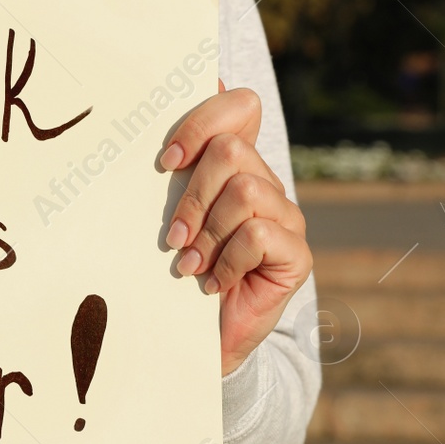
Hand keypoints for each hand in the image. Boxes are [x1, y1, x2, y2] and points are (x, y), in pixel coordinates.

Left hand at [159, 83, 311, 376]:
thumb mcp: (165, 215)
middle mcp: (265, 183)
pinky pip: (258, 234)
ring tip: (189, 264)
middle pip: (232, 150)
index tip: (166, 161)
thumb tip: (148, 122)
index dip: (203, 121)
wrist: (196, 337)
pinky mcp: (297, 254)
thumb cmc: (174, 269)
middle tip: (173, 236)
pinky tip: (212, 283)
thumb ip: (168, 172)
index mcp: (235, 164)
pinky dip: (226, 261)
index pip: (240, 106)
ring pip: (245, 191)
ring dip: (207, 233)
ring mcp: (286, 217)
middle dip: (192, 194)